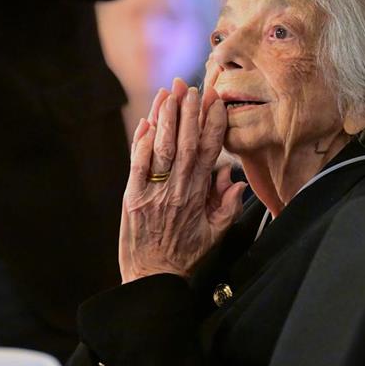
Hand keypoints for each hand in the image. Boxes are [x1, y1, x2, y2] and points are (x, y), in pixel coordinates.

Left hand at [118, 78, 246, 283]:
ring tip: (169, 93)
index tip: (215, 102)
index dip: (213, 124)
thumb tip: (232, 176)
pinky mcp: (132, 198)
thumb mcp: (215, 235)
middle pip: (186, 143)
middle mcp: (177, 190)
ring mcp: (153, 192)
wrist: (152, 279)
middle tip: (190, 86)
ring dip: (166, 118)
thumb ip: (227, 205)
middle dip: (188, 112)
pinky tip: (146, 122)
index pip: (210, 152)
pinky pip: (137, 164)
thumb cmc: (184, 257)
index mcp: (199, 197)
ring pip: (162, 148)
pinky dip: (141, 142)